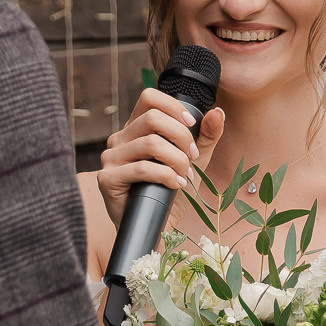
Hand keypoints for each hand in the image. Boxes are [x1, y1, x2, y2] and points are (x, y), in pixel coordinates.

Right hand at [97, 88, 224, 227]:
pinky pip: (141, 168)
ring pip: (149, 143)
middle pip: (152, 118)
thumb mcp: (195, 160)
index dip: (173, 107)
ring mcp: (110, 158)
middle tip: (192, 157)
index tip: (192, 124)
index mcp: (136, 129)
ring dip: (176, 159)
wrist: (158, 227)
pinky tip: (176, 185)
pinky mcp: (107, 179)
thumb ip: (206, 136)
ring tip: (185, 175)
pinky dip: (165, 176)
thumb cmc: (172, 192)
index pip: (149, 98)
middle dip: (181, 136)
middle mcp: (120, 139)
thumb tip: (218, 112)